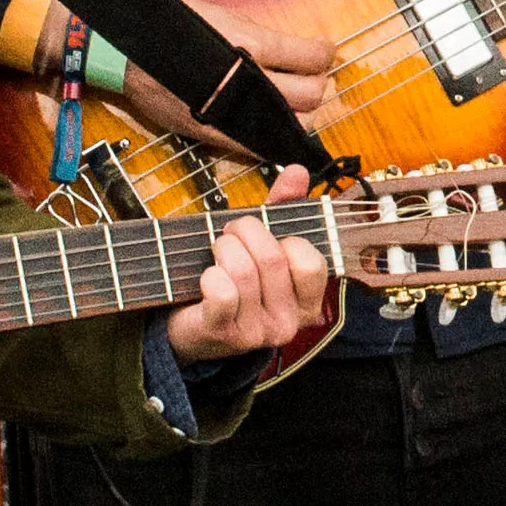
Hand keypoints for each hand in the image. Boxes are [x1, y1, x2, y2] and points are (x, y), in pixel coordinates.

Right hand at [106, 0, 337, 164]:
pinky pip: (261, 146)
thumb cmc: (169, 26)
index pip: (310, 57)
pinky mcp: (215, 134)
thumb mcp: (221, 17)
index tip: (322, 52)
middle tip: (309, 76)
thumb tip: (292, 49)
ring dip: (300, 113)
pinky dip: (274, 138)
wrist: (124, 55)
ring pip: (293, 125)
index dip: (323, 54)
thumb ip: (257, 36)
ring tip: (291, 100)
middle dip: (316, 85)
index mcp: (248, 44)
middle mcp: (245, 80)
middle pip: (310, 95)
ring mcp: (231, 111)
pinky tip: (274, 126)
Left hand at [160, 168, 342, 361]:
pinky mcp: (224, 334)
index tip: (265, 236)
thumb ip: (283, 209)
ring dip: (223, 249)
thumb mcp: (262, 245)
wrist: (195, 326)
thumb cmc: (235, 281)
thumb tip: (297, 171)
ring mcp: (257, 333)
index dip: (285, 239)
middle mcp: (288, 323)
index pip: (311, 262)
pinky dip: (210, 275)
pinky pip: (222, 293)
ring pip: (244, 272)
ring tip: (217, 250)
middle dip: (244, 232)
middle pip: (272, 259)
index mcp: (307, 302)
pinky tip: (208, 277)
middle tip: (230, 232)